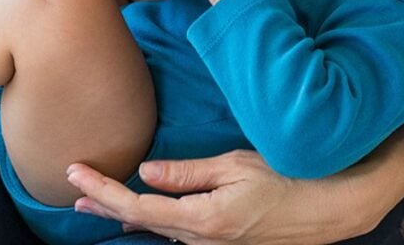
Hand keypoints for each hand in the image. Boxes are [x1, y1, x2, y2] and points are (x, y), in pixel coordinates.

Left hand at [65, 118, 403, 243]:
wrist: (331, 208)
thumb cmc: (289, 179)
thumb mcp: (236, 166)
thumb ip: (188, 173)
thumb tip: (146, 172)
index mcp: (203, 219)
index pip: (137, 206)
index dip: (102, 191)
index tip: (75, 173)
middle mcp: (202, 239)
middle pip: (140, 223)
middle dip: (103, 205)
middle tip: (72, 190)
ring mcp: (213, 244)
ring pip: (157, 229)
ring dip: (123, 213)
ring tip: (94, 202)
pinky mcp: (223, 240)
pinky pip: (177, 231)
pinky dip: (151, 219)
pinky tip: (141, 212)